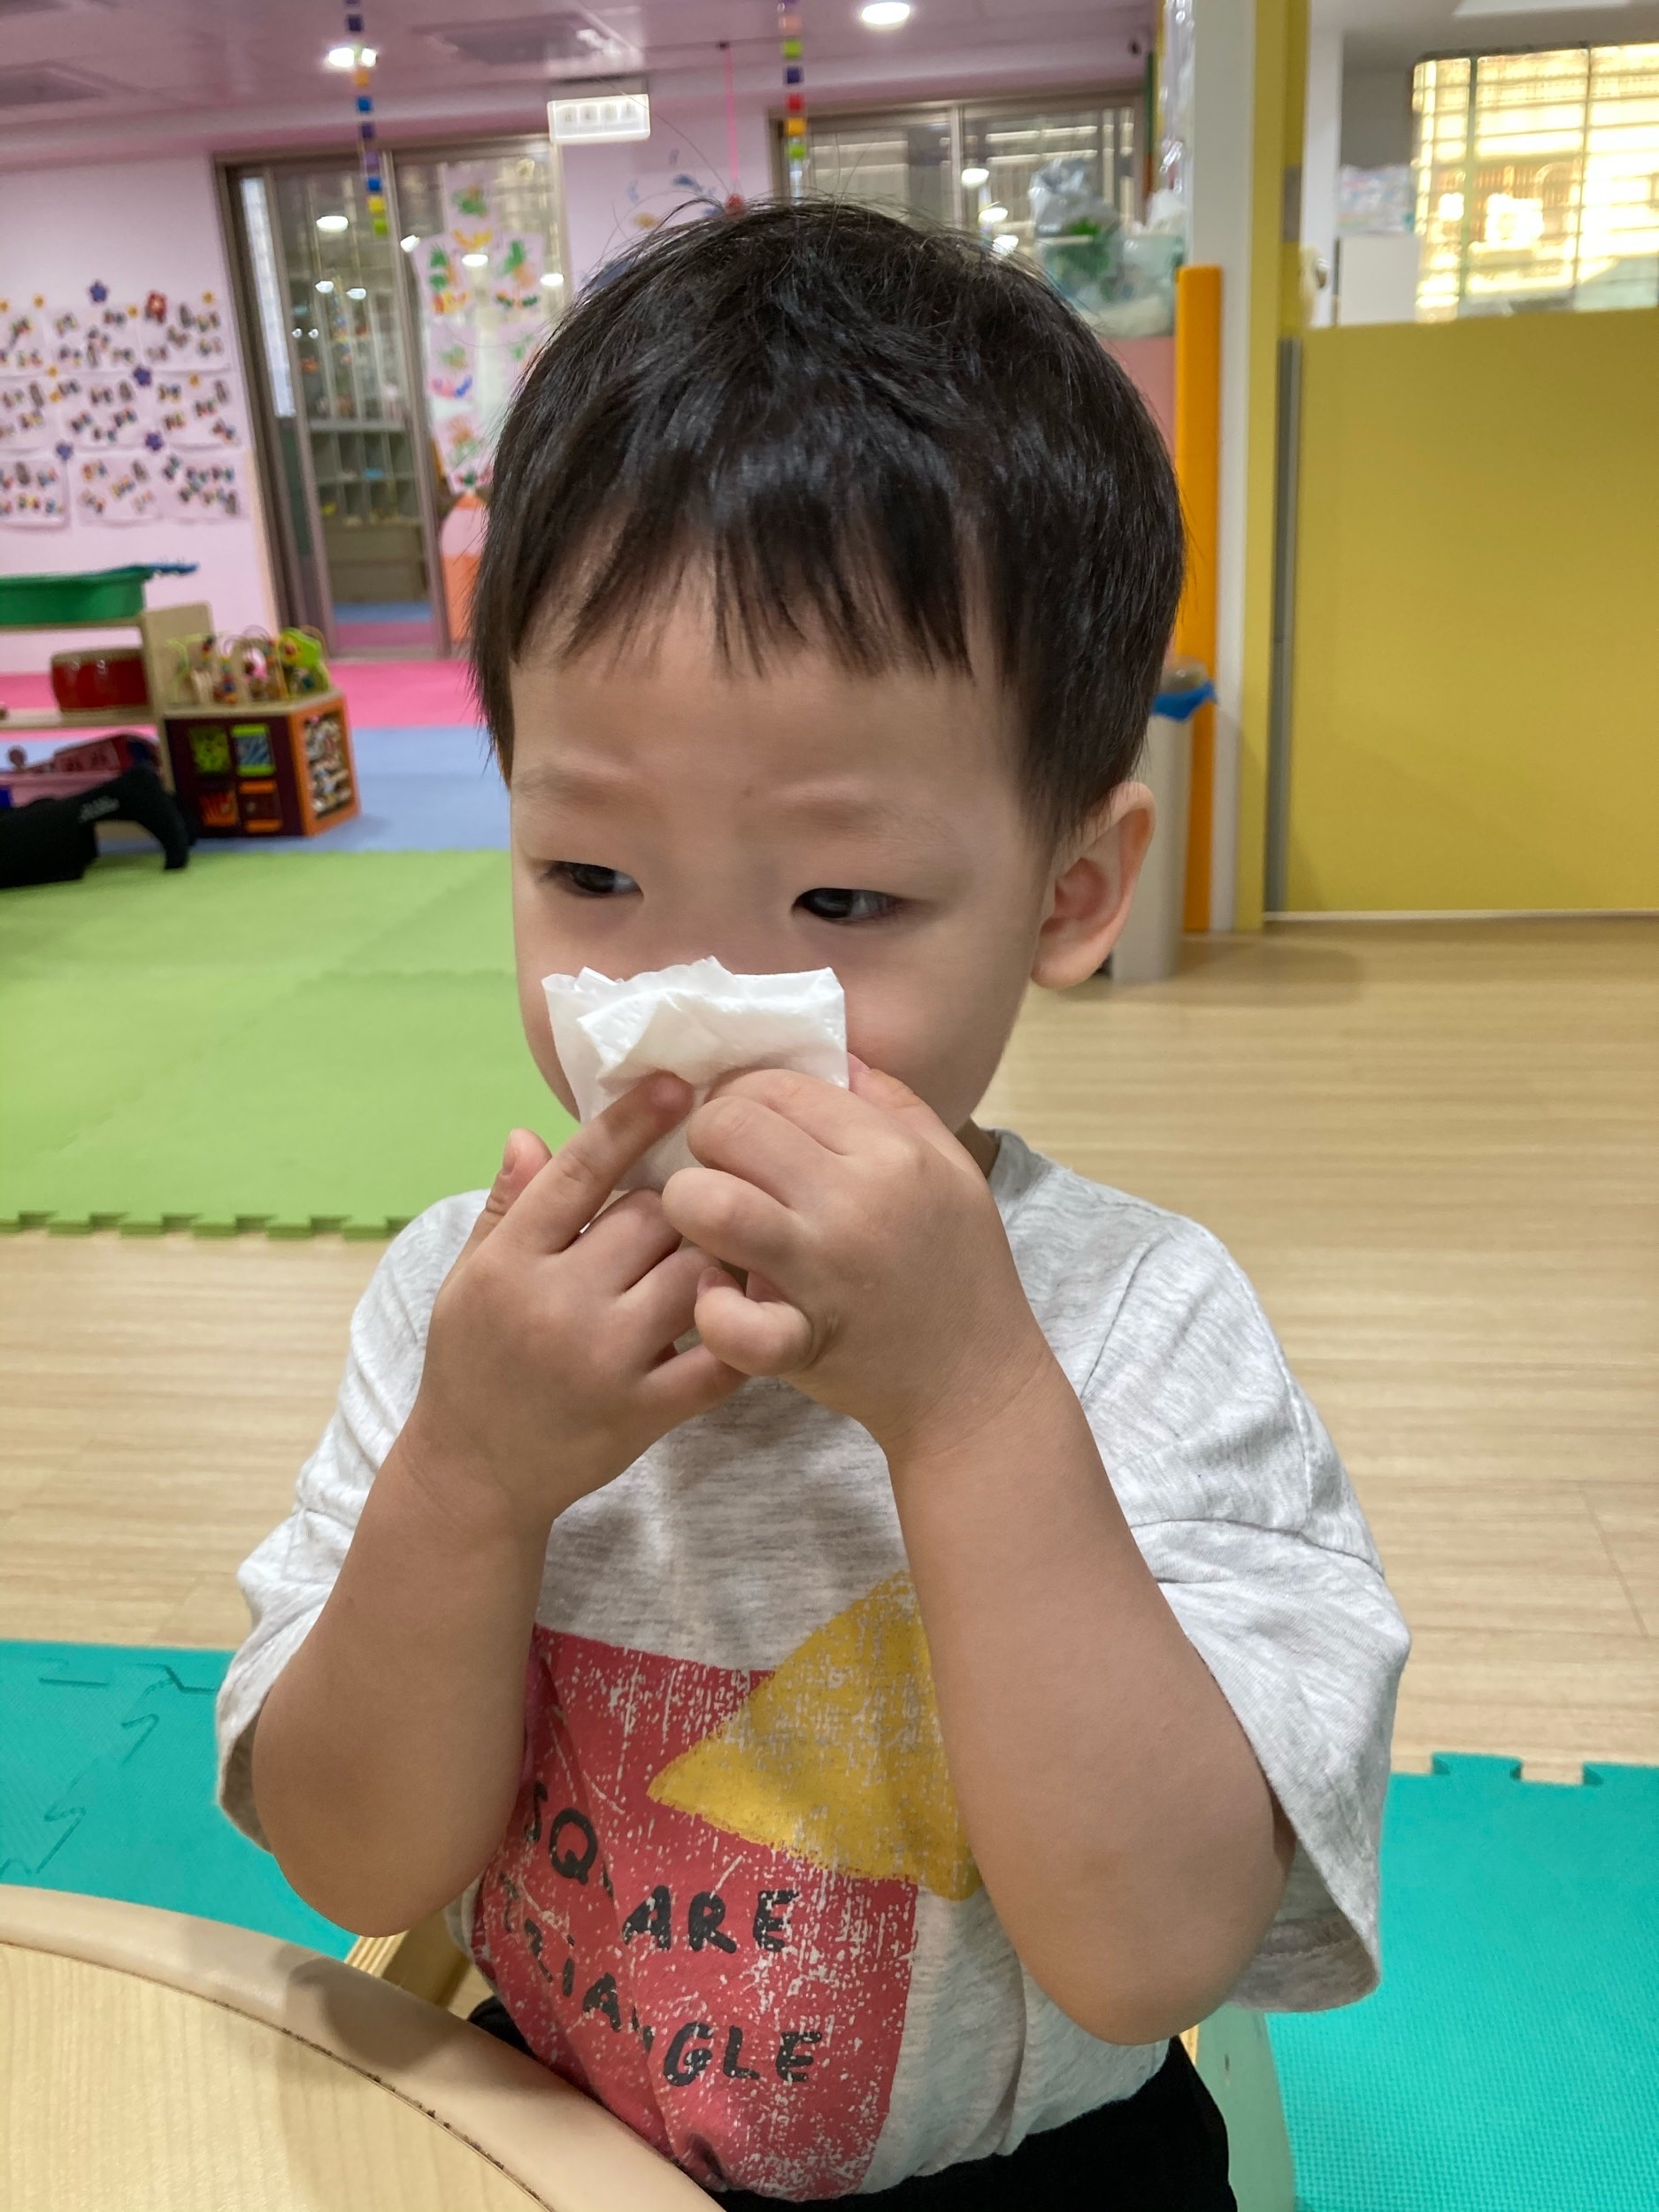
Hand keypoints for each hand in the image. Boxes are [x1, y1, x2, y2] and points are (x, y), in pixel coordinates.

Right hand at [404, 1078, 743, 1532]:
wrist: (473, 1475)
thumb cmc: (472, 1362)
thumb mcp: (468, 1278)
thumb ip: (506, 1207)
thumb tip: (531, 1131)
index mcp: (511, 1260)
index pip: (579, 1171)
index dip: (631, 1121)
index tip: (677, 1082)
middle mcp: (556, 1303)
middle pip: (653, 1215)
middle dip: (677, 1203)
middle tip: (688, 1208)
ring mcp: (603, 1360)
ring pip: (694, 1272)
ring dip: (713, 1255)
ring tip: (716, 1253)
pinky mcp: (642, 1414)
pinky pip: (718, 1357)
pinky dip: (741, 1327)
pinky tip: (746, 1309)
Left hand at [659, 1065, 1053, 1458]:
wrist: (976, 1384)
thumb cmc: (961, 1270)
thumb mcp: (952, 1170)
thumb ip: (895, 1105)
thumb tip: (837, 1055)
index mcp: (890, 1152)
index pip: (777, 1086)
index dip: (741, 1098)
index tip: (742, 1132)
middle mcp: (854, 1201)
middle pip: (729, 1127)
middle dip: (704, 1142)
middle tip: (721, 1173)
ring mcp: (822, 1273)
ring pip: (710, 1203)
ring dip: (689, 1209)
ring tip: (708, 1226)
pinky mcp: (800, 1343)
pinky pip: (728, 1320)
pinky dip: (710, 1310)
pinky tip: (719, 1300)